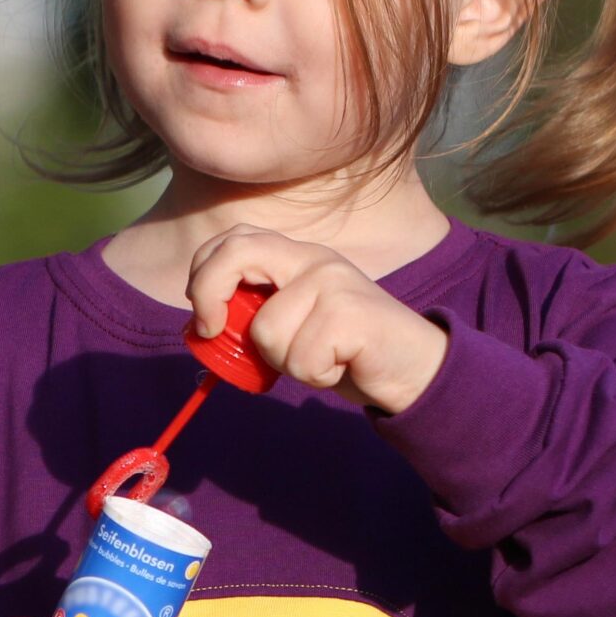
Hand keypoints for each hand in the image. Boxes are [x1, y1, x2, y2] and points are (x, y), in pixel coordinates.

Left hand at [186, 224, 450, 413]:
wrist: (412, 368)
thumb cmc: (345, 352)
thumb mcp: (295, 326)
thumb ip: (258, 314)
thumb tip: (204, 327)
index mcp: (295, 256)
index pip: (234, 240)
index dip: (203, 274)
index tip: (203, 318)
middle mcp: (312, 258)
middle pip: (238, 254)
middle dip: (208, 294)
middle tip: (212, 331)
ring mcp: (332, 281)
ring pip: (266, 330)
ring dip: (283, 362)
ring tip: (318, 359)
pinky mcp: (350, 312)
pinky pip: (299, 358)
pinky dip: (313, 376)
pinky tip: (338, 367)